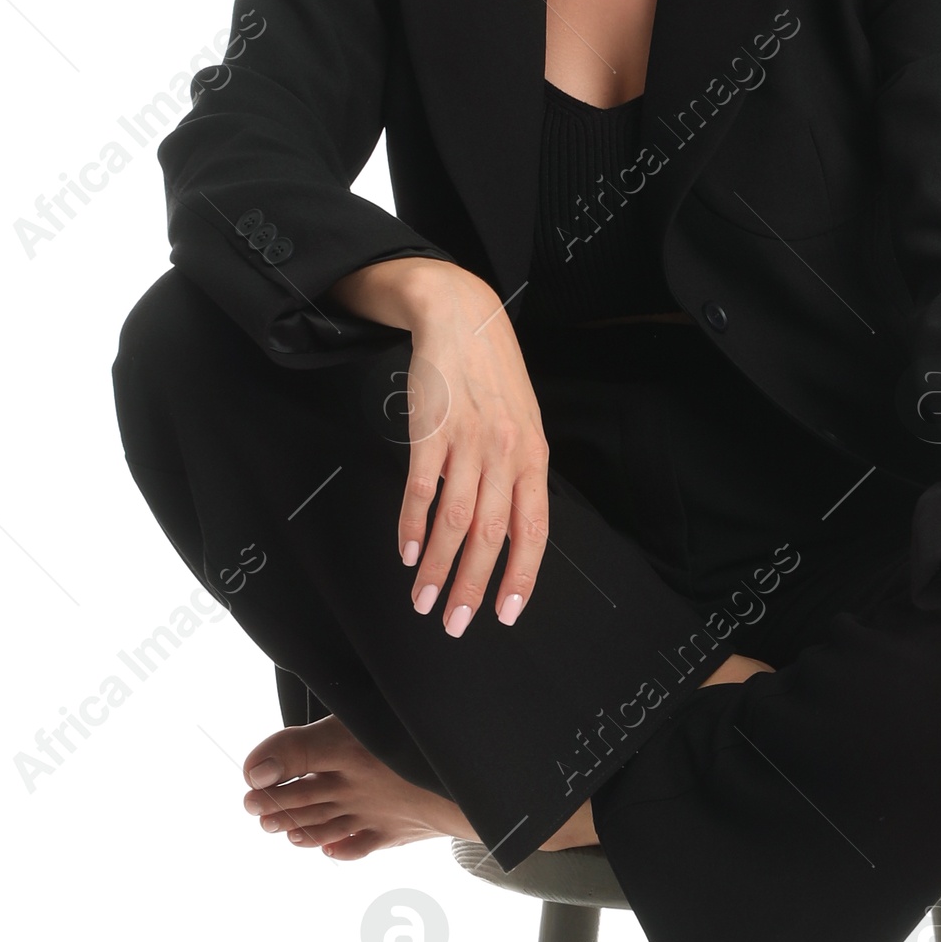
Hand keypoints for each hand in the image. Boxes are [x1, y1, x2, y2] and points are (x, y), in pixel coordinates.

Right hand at [326, 256, 548, 632]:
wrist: (461, 317)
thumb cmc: (493, 377)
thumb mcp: (524, 424)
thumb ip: (520, 476)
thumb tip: (513, 532)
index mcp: (534, 458)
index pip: (533, 530)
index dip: (520, 577)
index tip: (506, 614)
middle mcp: (506, 454)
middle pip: (491, 536)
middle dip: (472, 587)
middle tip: (454, 624)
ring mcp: (468, 442)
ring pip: (455, 521)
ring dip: (436, 567)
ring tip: (422, 600)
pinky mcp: (431, 430)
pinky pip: (421, 489)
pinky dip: (412, 525)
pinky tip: (406, 553)